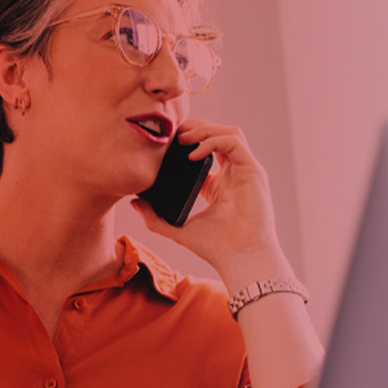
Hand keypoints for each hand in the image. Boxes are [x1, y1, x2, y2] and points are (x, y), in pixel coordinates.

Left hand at [131, 119, 284, 283]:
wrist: (240, 258)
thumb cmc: (216, 249)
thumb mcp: (178, 230)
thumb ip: (155, 218)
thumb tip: (134, 203)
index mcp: (219, 185)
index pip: (207, 151)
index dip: (188, 141)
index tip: (167, 144)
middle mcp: (234, 175)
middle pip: (219, 135)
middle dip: (196, 128)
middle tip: (174, 133)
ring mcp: (245, 171)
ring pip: (230, 133)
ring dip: (206, 129)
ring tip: (184, 138)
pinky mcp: (253, 171)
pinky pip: (234, 142)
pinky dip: (213, 141)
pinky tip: (194, 154)